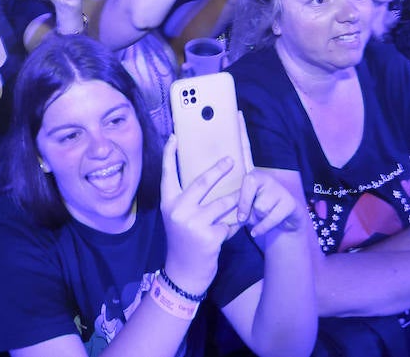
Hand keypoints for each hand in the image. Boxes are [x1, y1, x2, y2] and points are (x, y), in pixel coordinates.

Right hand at [160, 135, 235, 294]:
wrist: (184, 274)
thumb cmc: (183, 242)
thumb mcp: (178, 218)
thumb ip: (187, 200)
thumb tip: (207, 177)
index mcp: (168, 203)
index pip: (167, 174)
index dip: (169, 154)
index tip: (174, 136)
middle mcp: (178, 210)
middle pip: (202, 182)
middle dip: (219, 170)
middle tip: (232, 160)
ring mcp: (194, 223)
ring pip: (223, 203)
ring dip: (235, 203)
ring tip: (242, 201)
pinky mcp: (210, 236)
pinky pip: (230, 223)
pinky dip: (234, 225)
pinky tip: (231, 232)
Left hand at [232, 116, 301, 239]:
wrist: (280, 231)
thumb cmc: (254, 218)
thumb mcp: (239, 206)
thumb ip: (232, 197)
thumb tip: (218, 195)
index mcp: (250, 175)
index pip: (244, 150)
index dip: (241, 131)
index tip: (237, 112)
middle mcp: (265, 176)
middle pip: (249, 183)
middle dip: (243, 204)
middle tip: (243, 215)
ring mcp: (279, 188)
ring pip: (259, 204)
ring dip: (254, 219)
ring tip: (258, 220)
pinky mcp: (289, 202)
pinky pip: (268, 216)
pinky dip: (261, 228)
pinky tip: (259, 230)